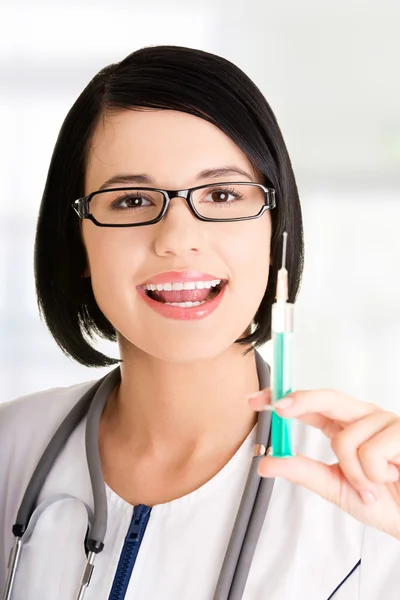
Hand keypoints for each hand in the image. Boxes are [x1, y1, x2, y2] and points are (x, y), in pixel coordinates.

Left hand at [248, 388, 399, 539]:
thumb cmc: (383, 501)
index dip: (283, 398)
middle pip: (326, 398)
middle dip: (301, 401)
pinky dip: (375, 475)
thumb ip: (303, 471)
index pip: (310, 407)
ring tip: (374, 484)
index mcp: (344, 427)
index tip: (256, 400)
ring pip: (345, 439)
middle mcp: (362, 417)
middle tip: (279, 408)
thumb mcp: (336, 487)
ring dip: (356, 474)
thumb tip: (265, 462)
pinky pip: (370, 453)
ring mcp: (384, 421)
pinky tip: (393, 475)